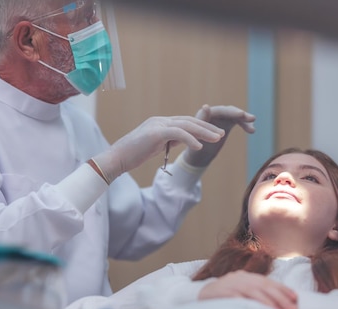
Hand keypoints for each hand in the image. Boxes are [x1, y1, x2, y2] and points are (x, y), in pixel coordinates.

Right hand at [93, 116, 224, 180]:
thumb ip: (168, 142)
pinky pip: (178, 133)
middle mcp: (160, 120)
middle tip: (221, 134)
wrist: (116, 158)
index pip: (185, 122)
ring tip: (217, 138)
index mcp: (160, 123)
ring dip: (204, 132)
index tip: (214, 133)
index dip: (201, 127)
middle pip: (189, 121)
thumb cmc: (133, 155)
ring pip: (186, 125)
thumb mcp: (155, 147)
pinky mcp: (155, 133)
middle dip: (207, 127)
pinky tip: (200, 147)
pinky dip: (190, 139)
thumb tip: (183, 142)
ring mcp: (157, 125)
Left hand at [183, 104, 255, 167]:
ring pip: (234, 115)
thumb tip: (206, 106)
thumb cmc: (193, 146)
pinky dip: (245, 124)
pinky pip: (238, 121)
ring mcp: (221, 117)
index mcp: (204, 115)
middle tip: (249, 118)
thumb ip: (201, 122)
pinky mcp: (227, 122)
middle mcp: (213, 113)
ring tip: (253, 122)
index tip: (240, 114)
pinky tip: (252, 130)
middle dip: (238, 114)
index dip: (228, 113)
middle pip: (227, 111)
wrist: (197, 155)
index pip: (217, 111)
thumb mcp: (195, 137)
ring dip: (244, 118)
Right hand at [198, 270, 297, 308]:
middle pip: (263, 286)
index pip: (267, 281)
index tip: (296, 299)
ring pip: (254, 291)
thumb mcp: (239, 293)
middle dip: (280, 298)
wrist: (195, 296)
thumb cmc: (221, 298)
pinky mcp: (222, 292)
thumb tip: (278, 306)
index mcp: (245, 276)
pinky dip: (251, 304)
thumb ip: (254, 295)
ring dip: (269, 302)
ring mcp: (230, 284)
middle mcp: (239, 277)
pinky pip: (239, 297)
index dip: (282, 289)